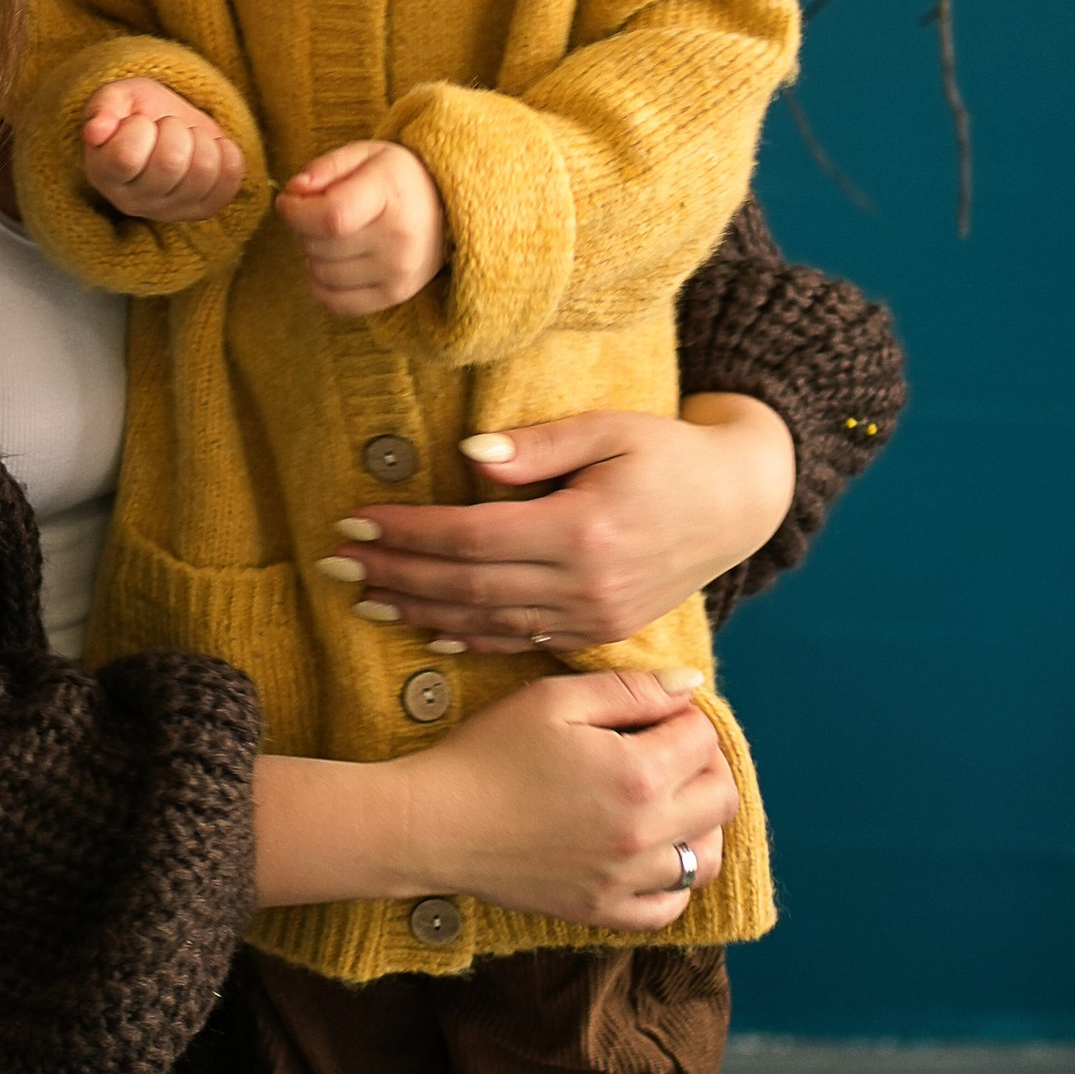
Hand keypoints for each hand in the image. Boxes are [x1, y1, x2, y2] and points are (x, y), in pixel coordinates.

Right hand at [79, 78, 245, 222]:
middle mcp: (132, 202)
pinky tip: (211, 148)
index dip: (139, 127)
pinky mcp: (202, 211)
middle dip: (175, 129)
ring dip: (201, 140)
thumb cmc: (137, 113)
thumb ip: (103, 107)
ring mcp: (169, 211)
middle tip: (167, 127)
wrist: (169, 127)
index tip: (138, 121)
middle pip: (170, 163)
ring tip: (188, 137)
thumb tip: (95, 132)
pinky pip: (230, 181)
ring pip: (203, 170)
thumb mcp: (117, 98)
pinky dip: (227, 153)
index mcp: (103, 174)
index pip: (126, 156)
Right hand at [253, 672, 735, 928]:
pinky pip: (669, 907)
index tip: (651, 713)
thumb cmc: (487, 752)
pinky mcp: (604, 911)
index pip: (703, 739)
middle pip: (720, 799)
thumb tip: (690, 684)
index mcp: (637, 774)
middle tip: (665, 750)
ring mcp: (627, 880)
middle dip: (704, 765)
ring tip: (665, 801)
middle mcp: (645, 834)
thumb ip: (629, 689)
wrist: (434, 825)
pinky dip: (674, 881)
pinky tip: (649, 853)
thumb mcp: (553, 700)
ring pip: (706, 859)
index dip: (683, 716)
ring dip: (699, 824)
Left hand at [278, 140, 447, 315]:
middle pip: (321, 245)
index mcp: (391, 195)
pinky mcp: (394, 295)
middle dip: (303, 229)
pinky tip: (332, 262)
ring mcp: (398, 272)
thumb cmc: (398, 179)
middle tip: (316, 215)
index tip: (288, 202)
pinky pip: (335, 303)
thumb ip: (325, 167)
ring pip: (321, 274)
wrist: (447, 210)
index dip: (296, 212)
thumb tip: (293, 191)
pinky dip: (321, 285)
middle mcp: (398, 239)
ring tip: (331, 237)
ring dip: (313, 255)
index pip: (330, 217)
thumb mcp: (365, 155)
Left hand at [318, 395, 798, 652]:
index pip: (471, 537)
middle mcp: (586, 585)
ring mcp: (595, 618)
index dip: (408, 532)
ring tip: (363, 596)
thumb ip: (538, 448)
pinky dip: (470, 638)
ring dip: (419, 610)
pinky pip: (522, 642)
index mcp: (583, 530)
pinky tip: (427, 630)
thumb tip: (469, 457)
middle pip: (468, 585)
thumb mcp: (611, 431)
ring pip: (487, 621)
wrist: (739, 504)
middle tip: (336, 564)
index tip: (354, 521)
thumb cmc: (669, 453)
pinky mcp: (601, 633)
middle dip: (395, 573)